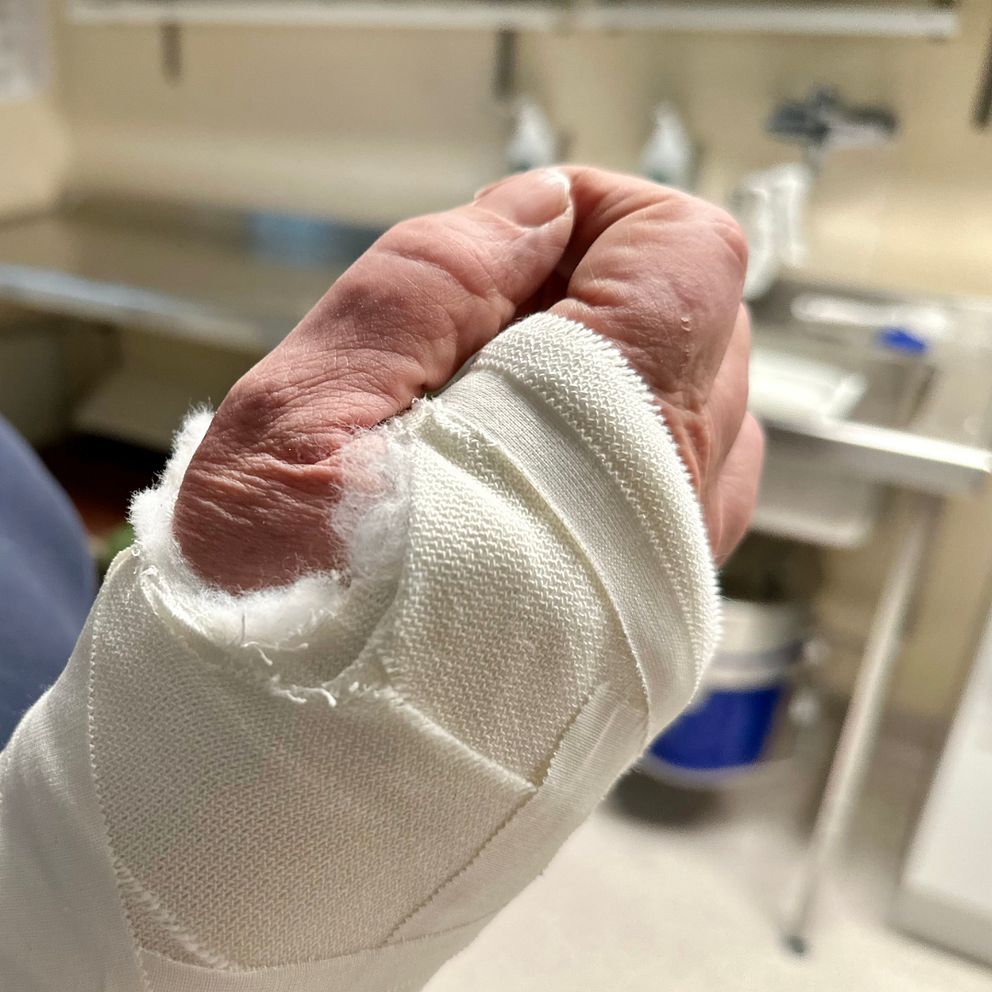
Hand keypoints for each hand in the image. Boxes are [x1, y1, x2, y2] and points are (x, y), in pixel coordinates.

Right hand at [173, 166, 762, 590]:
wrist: (299, 794)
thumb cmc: (279, 616)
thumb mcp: (309, 410)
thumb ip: (432, 285)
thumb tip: (541, 211)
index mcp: (611, 436)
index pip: (690, 254)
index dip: (602, 219)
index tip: (506, 255)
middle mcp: (680, 506)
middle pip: (699, 321)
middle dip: (592, 298)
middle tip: (468, 352)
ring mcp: (679, 564)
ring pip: (688, 402)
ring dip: (597, 378)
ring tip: (479, 428)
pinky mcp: (657, 608)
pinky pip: (669, 481)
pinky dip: (600, 451)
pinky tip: (507, 488)